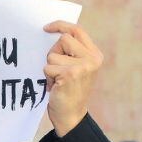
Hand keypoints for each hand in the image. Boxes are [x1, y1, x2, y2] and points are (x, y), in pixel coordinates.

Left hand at [43, 21, 102, 136]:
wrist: (71, 115)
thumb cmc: (68, 91)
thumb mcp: (76, 68)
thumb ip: (71, 52)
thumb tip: (52, 34)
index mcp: (94, 54)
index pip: (77, 30)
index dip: (61, 25)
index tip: (46, 28)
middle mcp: (92, 58)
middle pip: (62, 40)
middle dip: (53, 53)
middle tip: (57, 70)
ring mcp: (82, 66)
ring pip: (52, 56)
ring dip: (49, 69)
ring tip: (57, 81)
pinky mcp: (70, 74)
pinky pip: (47, 68)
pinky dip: (47, 77)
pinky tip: (55, 87)